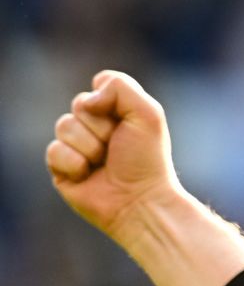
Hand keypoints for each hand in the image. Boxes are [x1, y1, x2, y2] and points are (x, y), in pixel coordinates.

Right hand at [46, 70, 180, 240]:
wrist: (140, 201)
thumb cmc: (147, 159)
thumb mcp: (148, 114)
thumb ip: (120, 87)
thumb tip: (86, 99)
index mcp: (117, 112)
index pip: (100, 85)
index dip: (112, 101)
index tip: (129, 122)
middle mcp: (95, 126)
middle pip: (79, 104)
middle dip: (102, 126)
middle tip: (117, 147)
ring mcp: (77, 146)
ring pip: (64, 125)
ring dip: (90, 146)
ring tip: (104, 163)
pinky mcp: (61, 167)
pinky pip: (54, 150)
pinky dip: (74, 163)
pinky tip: (88, 175)